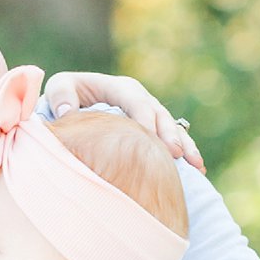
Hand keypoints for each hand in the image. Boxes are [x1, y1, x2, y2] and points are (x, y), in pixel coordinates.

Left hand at [43, 70, 203, 172]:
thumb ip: (61, 95)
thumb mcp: (60, 88)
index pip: (133, 99)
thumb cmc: (66, 95)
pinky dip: (187, 154)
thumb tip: (67, 112)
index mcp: (118, 87)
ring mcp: (150, 115)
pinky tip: (199, 172)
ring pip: (171, 128)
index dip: (142, 116)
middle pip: (158, 115)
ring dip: (184, 145)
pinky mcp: (154, 130)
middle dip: (167, 133)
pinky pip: (174, 141)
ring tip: (196, 165)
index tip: (148, 134)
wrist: (76, 103)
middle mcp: (139, 100)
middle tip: (174, 153)